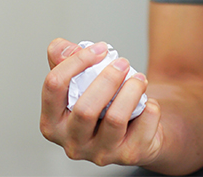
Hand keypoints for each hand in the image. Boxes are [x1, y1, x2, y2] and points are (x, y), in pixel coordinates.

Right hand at [40, 38, 163, 166]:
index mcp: (52, 122)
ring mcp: (100, 153)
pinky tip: (146, 103)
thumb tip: (59, 47)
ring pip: (115, 118)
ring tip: (139, 78)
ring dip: (132, 90)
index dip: (76, 61)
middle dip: (108, 79)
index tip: (99, 48)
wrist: (137, 130)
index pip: (54, 86)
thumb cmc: (105, 104)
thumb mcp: (81, 81)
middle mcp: (72, 142)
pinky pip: (143, 123)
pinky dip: (150, 106)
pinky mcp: (129, 154)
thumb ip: (66, 61)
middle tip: (122, 63)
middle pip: (85, 109)